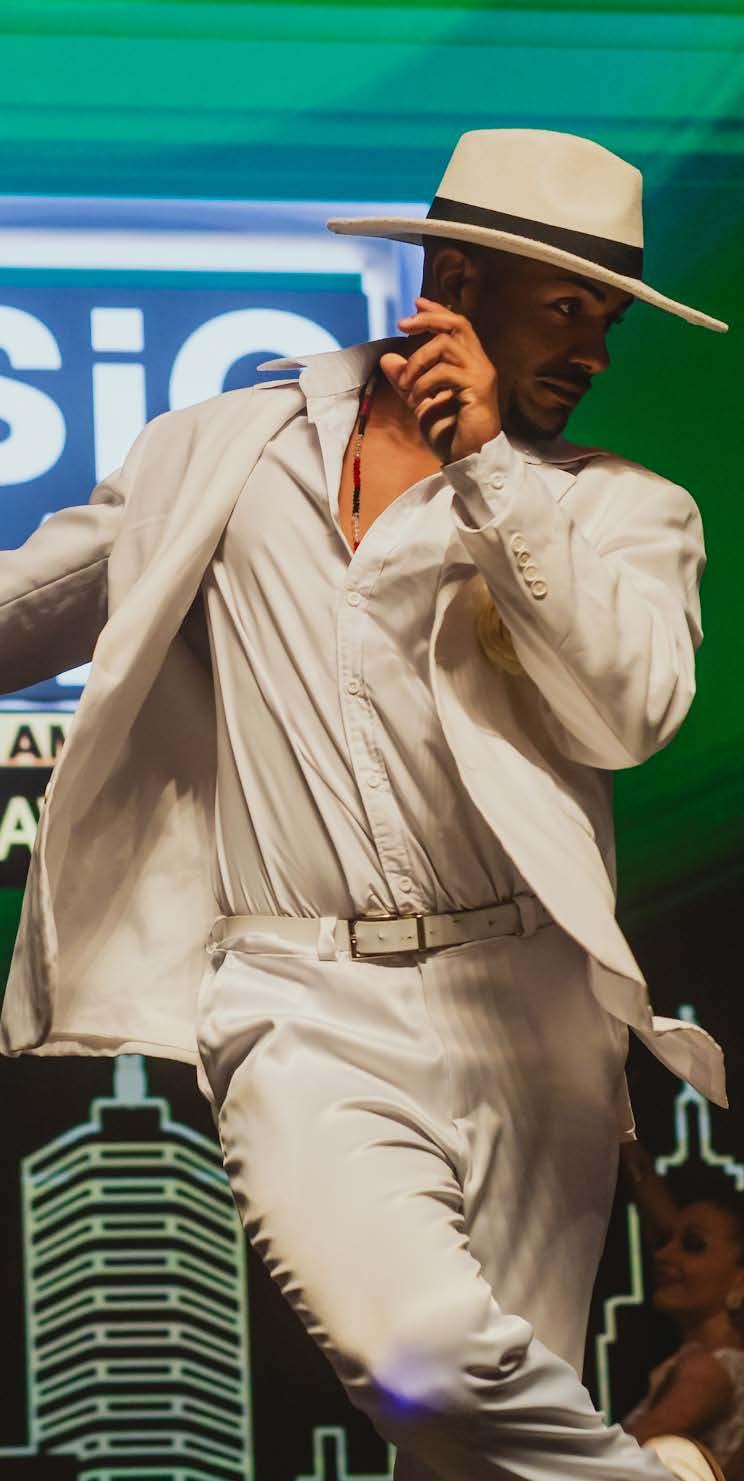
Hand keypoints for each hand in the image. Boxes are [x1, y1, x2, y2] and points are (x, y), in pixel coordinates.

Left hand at [379, 297, 501, 462]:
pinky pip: (444, 372)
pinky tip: (417, 400)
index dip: (435, 311)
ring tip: (407, 386)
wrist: (466, 459)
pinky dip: (423, 383)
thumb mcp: (420, 402)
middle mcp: (479, 364)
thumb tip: (387, 358)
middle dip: (427, 319)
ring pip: (445, 346)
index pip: (456, 325)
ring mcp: (481, 375)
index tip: (415, 303)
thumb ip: (406, 380)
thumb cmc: (450, 433)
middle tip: (402, 325)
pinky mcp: (478, 390)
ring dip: (417, 362)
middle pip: (457, 324)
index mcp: (469, 363)